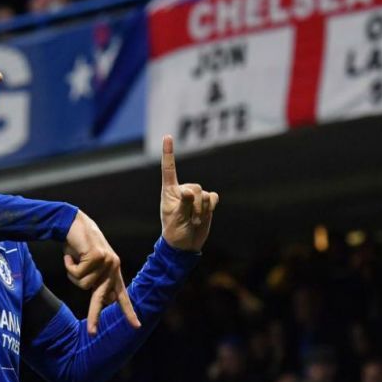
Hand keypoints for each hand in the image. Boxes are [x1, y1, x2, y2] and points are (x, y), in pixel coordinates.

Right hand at [65, 210, 140, 333]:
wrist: (73, 223)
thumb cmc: (78, 246)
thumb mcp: (88, 265)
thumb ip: (95, 281)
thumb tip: (107, 300)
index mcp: (113, 272)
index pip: (122, 295)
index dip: (129, 311)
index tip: (137, 326)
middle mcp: (113, 267)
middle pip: (101, 298)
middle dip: (94, 316)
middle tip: (91, 333)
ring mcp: (107, 262)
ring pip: (83, 284)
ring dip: (72, 273)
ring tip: (72, 259)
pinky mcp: (98, 257)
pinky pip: (77, 274)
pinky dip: (69, 265)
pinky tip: (71, 254)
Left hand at [160, 135, 218, 251]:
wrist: (186, 245)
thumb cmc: (175, 232)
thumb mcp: (176, 219)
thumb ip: (184, 205)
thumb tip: (190, 191)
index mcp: (169, 191)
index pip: (169, 168)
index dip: (169, 152)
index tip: (168, 136)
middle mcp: (182, 190)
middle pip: (194, 187)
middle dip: (194, 205)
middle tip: (188, 219)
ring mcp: (195, 196)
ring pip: (205, 194)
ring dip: (201, 210)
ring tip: (193, 221)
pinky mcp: (206, 201)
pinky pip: (213, 197)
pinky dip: (211, 207)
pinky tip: (205, 215)